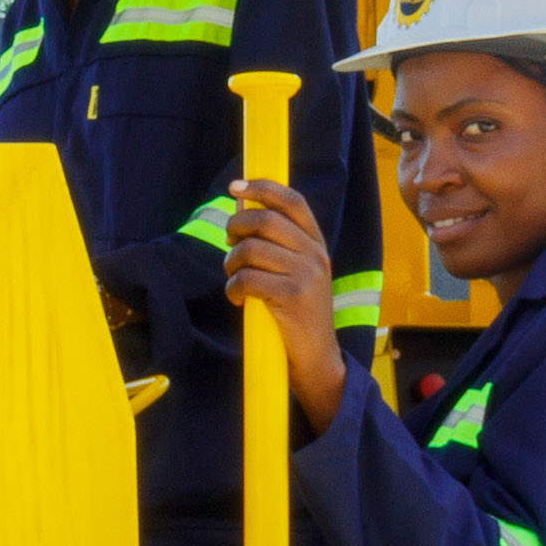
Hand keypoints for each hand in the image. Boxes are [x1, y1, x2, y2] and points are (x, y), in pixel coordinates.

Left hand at [221, 179, 352, 434]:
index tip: (236, 186)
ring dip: (231, 263)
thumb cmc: (297, 314)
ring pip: (251, 250)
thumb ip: (278, 245)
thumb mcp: (297, 273)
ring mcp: (307, 275)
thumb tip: (241, 212)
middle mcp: (316, 255)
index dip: (262, 187)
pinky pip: (247, 279)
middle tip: (228, 243)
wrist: (317, 359)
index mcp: (316, 244)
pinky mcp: (293, 297)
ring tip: (233, 277)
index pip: (292, 201)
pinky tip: (238, 299)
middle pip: (265, 220)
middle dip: (236, 227)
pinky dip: (233, 288)